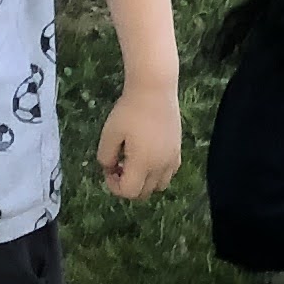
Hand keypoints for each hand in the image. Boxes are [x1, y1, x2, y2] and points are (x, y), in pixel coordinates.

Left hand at [97, 83, 180, 199]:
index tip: (109, 168)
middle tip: (118, 166)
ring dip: (144, 182)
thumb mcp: (109, 133)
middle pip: (144, 193)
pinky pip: (169, 173)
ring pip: (159, 186)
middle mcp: (160, 166)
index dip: (114, 186)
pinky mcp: (178, 150)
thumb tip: (109, 168)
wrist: (154, 89)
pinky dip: (158, 173)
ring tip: (134, 163)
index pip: (129, 192)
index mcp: (142, 163)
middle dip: (128, 185)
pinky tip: (148, 156)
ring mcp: (172, 159)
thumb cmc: (129, 110)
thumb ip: (105, 156)